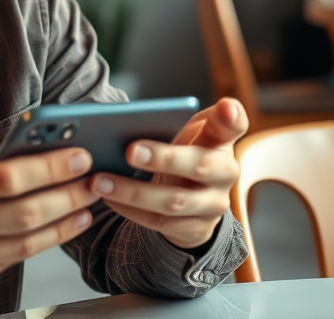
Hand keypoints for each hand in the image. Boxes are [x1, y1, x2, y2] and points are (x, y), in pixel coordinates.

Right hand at [0, 100, 100, 296]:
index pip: (8, 179)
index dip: (49, 168)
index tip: (78, 156)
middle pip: (26, 212)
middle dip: (68, 194)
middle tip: (95, 179)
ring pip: (26, 241)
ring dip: (64, 223)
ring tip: (88, 205)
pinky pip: (12, 260)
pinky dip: (42, 244)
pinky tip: (60, 227)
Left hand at [88, 97, 247, 248]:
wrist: (195, 196)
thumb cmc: (186, 151)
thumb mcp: (190, 130)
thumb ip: (174, 116)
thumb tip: (132, 117)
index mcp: (222, 140)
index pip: (234, 125)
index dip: (232, 116)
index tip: (225, 104)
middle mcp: (225, 175)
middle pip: (199, 167)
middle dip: (164, 159)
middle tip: (129, 150)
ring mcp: (212, 206)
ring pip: (173, 201)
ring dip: (132, 192)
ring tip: (99, 181)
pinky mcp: (195, 230)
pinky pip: (160, 223)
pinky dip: (130, 211)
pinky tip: (107, 198)